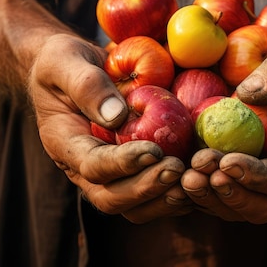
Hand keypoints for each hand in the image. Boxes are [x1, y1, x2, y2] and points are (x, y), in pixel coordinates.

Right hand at [28, 33, 192, 222]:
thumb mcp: (65, 61)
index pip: (93, 166)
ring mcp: (110, 173)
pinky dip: (177, 190)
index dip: (123, 164)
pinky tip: (201, 175)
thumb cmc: (64, 60)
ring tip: (193, 178)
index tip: (153, 151)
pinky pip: (153, 192)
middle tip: (177, 169)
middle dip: (147, 188)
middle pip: (113, 198)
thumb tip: (117, 116)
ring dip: (164, 198)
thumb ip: (87, 85)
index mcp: (65, 144)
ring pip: (135, 206)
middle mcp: (85, 168)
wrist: (70, 67)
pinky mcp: (132, 169)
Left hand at [181, 39, 266, 222]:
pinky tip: (178, 172)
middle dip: (228, 194)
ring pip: (239, 206)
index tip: (227, 162)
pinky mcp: (244, 172)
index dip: (256, 177)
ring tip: (185, 177)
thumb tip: (246, 93)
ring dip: (209, 197)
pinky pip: (222, 193)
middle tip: (197, 173)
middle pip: (262, 205)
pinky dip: (200, 190)